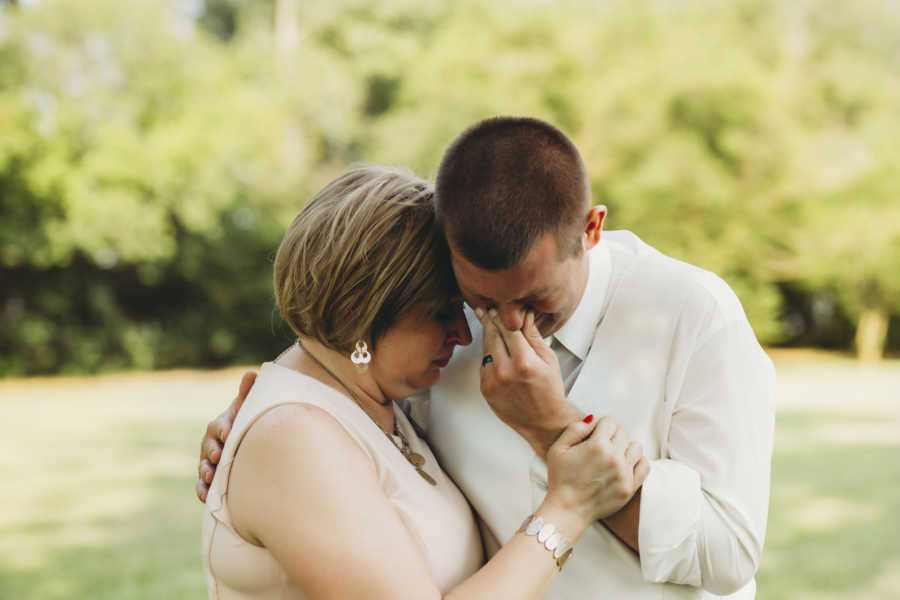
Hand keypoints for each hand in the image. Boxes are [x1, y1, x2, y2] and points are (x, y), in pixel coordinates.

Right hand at [196, 370, 255, 502]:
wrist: (244, 443)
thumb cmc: (245, 422)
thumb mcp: (246, 409)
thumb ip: (247, 393)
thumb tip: (251, 372)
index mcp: (220, 426)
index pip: (219, 426)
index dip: (223, 429)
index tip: (229, 434)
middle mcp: (210, 444)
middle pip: (208, 448)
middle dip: (211, 452)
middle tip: (217, 456)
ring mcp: (207, 461)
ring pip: (203, 466)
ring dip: (205, 472)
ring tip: (210, 476)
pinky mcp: (209, 479)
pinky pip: (201, 485)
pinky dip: (202, 490)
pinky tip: (205, 496)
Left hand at [475, 308, 578, 455]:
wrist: (543, 421)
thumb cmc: (550, 390)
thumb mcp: (548, 359)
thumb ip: (533, 334)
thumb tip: (524, 313)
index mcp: (524, 362)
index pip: (508, 328)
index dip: (502, 314)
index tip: (497, 306)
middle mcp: (505, 371)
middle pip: (492, 335)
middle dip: (489, 320)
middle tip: (486, 309)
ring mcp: (493, 381)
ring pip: (485, 349)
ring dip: (487, 336)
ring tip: (489, 325)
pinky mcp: (485, 389)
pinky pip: (483, 364)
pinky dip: (488, 356)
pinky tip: (495, 352)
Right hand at [544, 416, 649, 525]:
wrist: (568, 509)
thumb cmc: (560, 479)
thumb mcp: (558, 449)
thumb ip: (575, 429)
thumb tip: (593, 419)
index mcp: (596, 445)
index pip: (610, 422)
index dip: (600, 427)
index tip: (594, 436)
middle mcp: (614, 457)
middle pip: (623, 432)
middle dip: (612, 436)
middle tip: (601, 448)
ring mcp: (624, 473)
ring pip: (636, 446)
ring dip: (626, 447)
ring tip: (614, 456)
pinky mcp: (630, 487)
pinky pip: (645, 465)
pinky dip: (637, 462)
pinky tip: (625, 465)